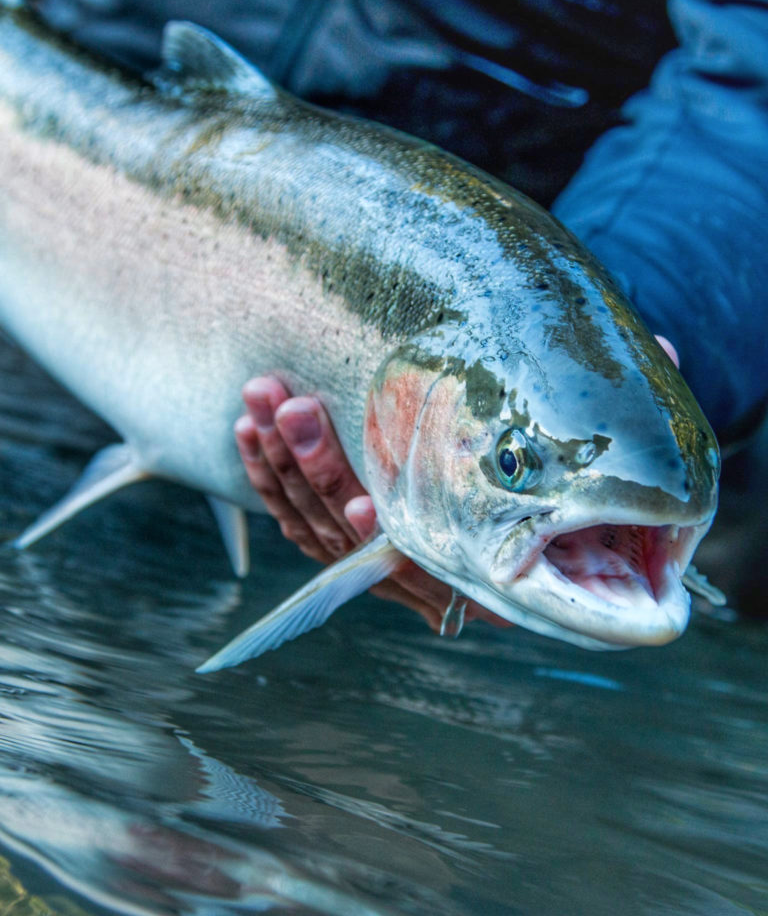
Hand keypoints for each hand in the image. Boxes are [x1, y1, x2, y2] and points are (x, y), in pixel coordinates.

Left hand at [235, 337, 679, 632]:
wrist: (516, 482)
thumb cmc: (542, 467)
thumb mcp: (571, 447)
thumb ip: (604, 407)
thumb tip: (666, 348)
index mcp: (465, 568)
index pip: (413, 563)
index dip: (384, 541)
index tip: (364, 508)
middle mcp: (408, 567)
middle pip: (344, 533)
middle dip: (313, 470)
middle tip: (291, 406)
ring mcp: (364, 551)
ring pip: (305, 522)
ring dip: (278, 463)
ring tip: (260, 400)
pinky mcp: (333, 530)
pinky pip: (288, 514)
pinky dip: (265, 476)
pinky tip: (249, 431)